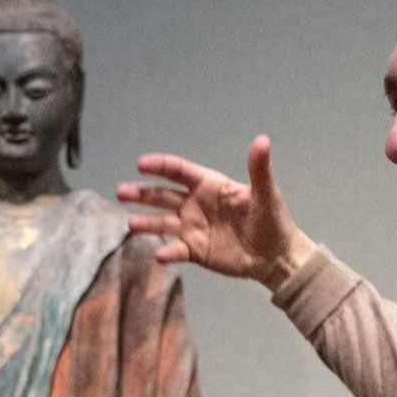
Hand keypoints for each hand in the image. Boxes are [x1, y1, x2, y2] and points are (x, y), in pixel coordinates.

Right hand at [118, 135, 315, 290]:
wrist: (276, 256)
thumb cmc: (272, 220)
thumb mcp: (266, 194)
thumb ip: (259, 169)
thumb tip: (262, 140)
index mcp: (209, 186)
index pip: (179, 172)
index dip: (160, 166)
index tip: (141, 164)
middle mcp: (195, 204)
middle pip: (163, 196)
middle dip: (142, 193)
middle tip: (120, 192)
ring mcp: (192, 228)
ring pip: (163, 223)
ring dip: (146, 222)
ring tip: (130, 223)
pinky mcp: (195, 251)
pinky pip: (176, 249)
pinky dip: (167, 252)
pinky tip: (159, 254)